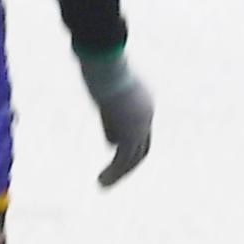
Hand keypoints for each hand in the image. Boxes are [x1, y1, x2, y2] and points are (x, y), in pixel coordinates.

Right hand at [77, 48, 152, 186]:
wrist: (105, 59)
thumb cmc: (97, 60)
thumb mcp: (101, 78)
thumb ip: (102, 91)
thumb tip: (96, 96)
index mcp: (143, 101)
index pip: (139, 128)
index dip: (123, 141)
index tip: (110, 150)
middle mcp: (147, 114)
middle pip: (142, 146)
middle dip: (127, 163)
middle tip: (110, 176)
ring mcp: (141, 124)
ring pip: (134, 157)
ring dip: (118, 173)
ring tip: (102, 184)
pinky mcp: (131, 132)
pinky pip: (124, 160)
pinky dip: (114, 173)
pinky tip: (101, 181)